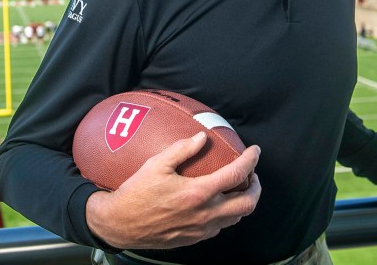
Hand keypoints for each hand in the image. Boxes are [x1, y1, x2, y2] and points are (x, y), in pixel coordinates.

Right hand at [86, 131, 261, 249]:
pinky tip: (217, 202)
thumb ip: (182, 149)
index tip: (254, 151)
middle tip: (252, 174)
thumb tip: (202, 138)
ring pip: (236, 218)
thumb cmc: (136, 193)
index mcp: (198, 193)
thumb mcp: (156, 165)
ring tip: (238, 187)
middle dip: (256, 187)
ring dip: (243, 201)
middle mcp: (205, 214)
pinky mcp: (194, 239)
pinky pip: (220, 227)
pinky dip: (227, 213)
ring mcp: (201, 230)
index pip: (236, 176)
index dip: (251, 161)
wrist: (120, 225)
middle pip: (247, 203)